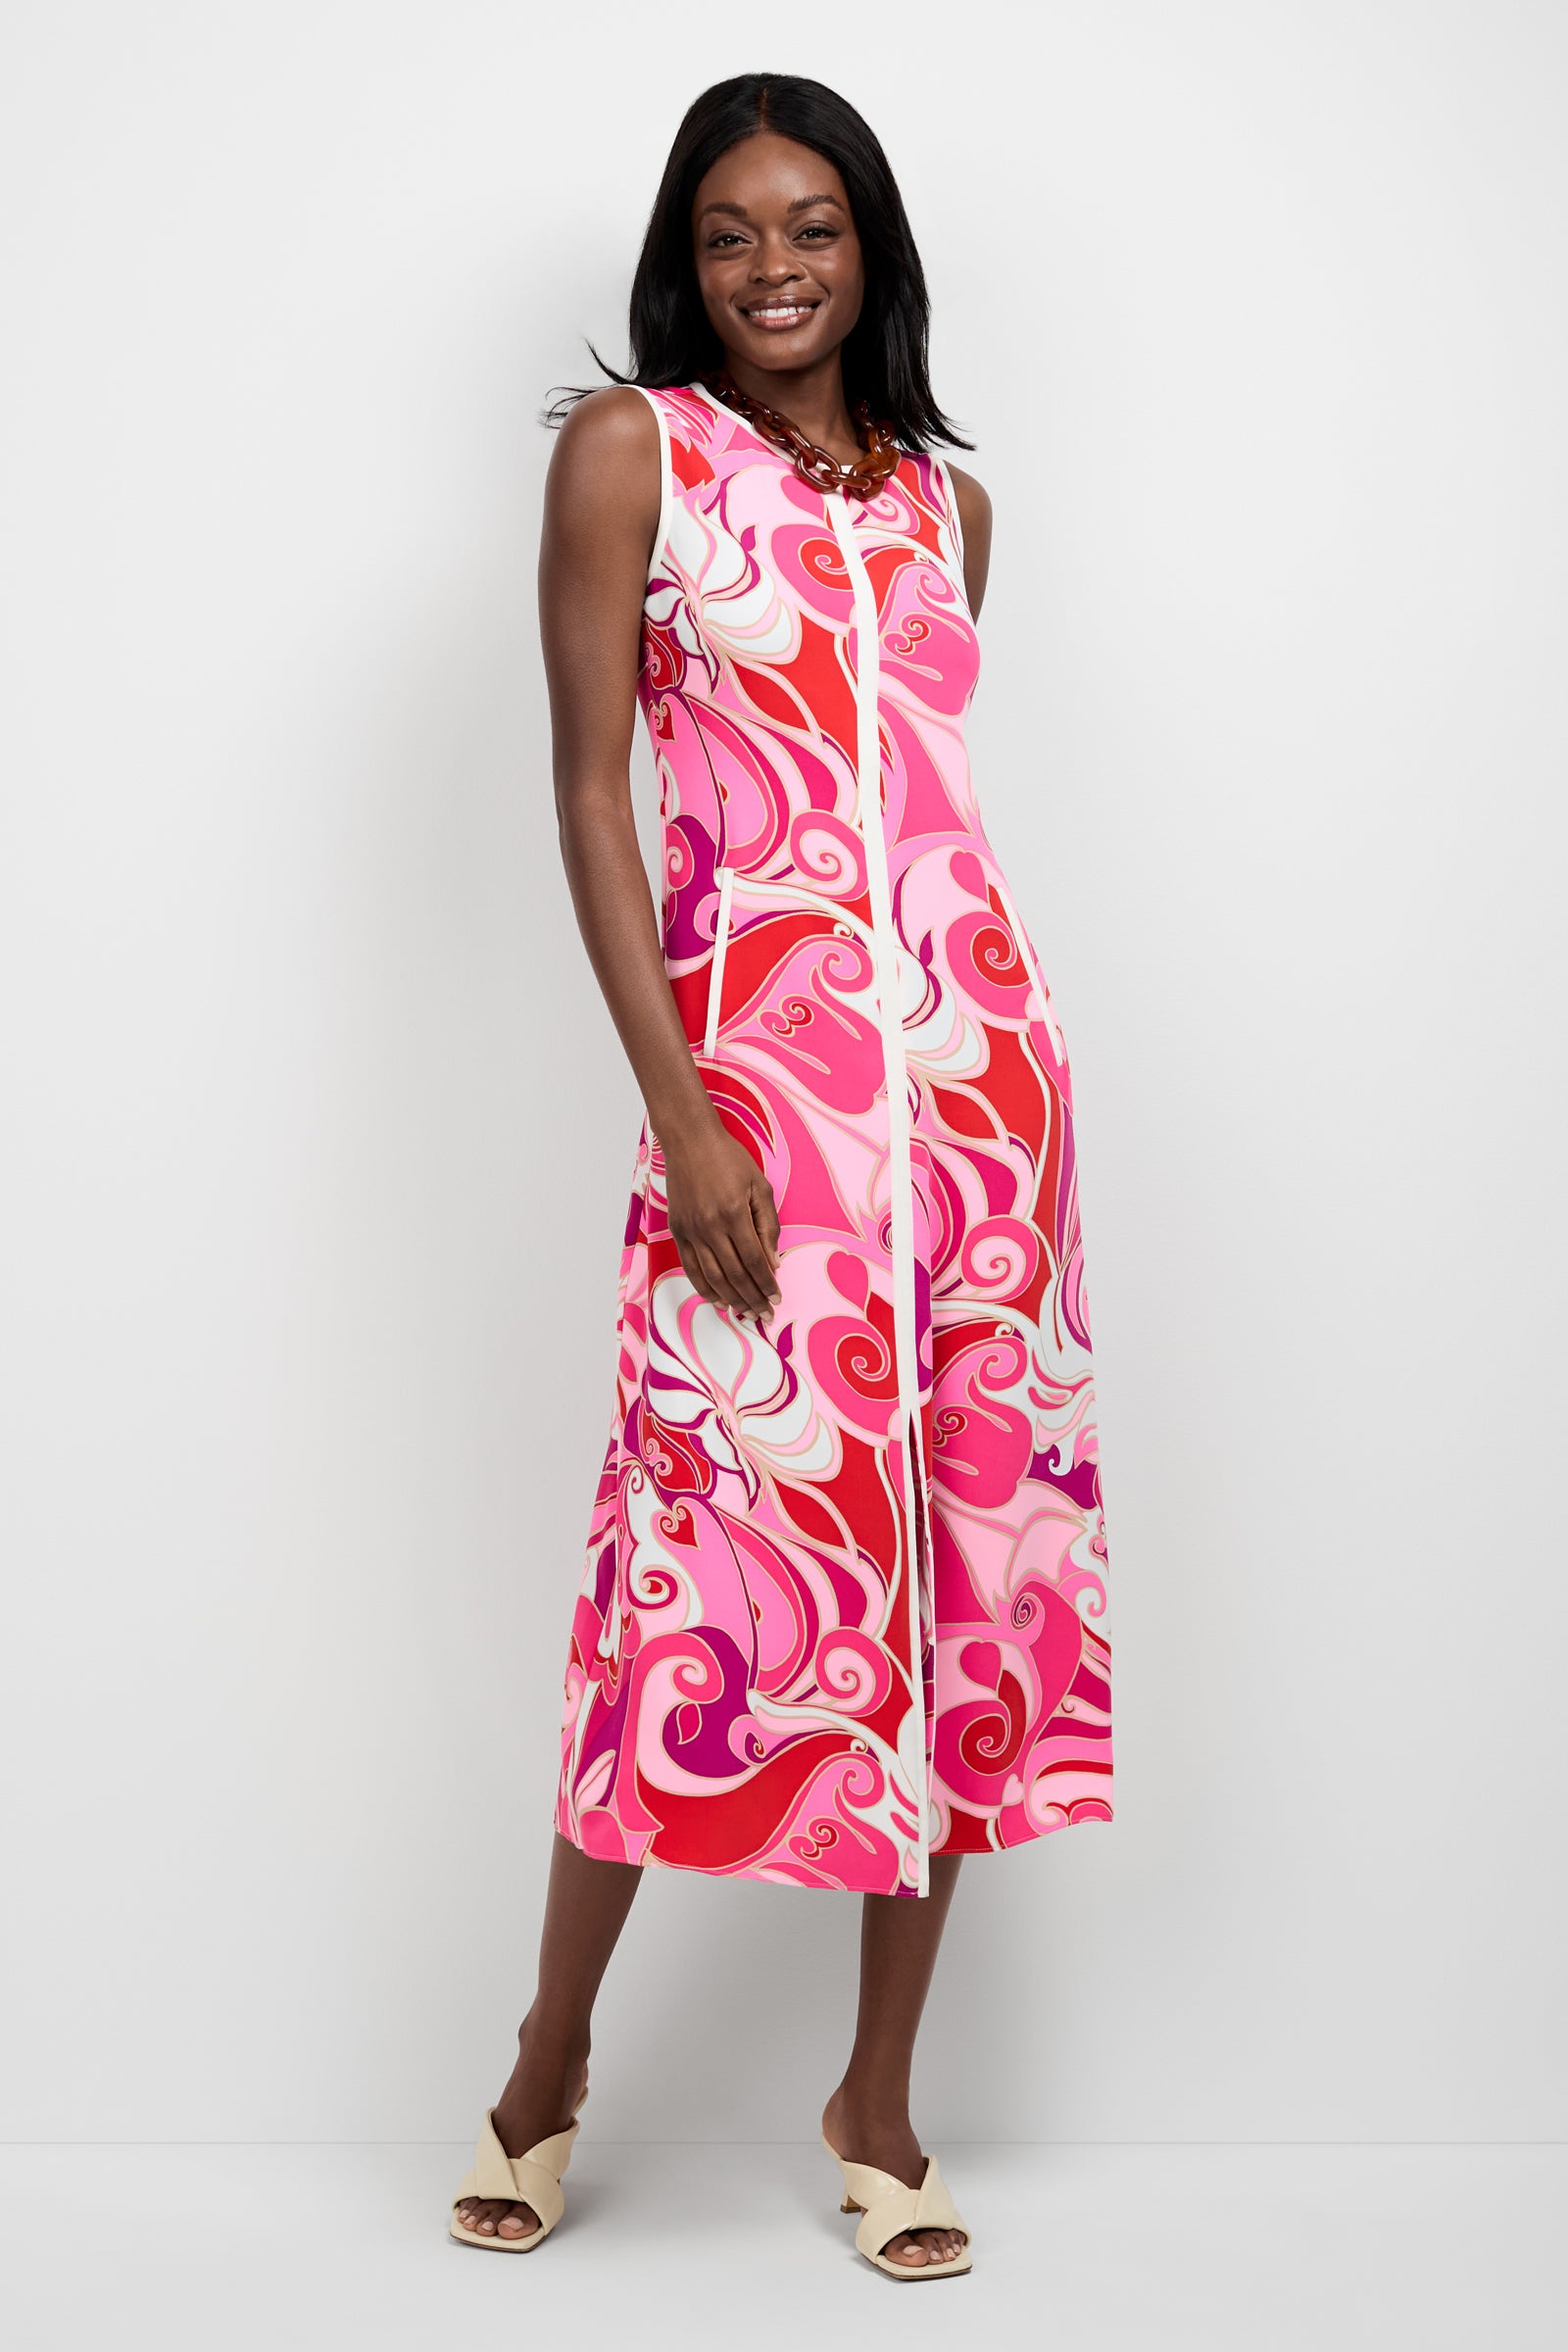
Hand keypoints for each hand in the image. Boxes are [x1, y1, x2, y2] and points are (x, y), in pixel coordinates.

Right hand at [661, 1124, 781, 1323]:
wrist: (689, 1141)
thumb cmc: (729, 1159)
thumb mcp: (760, 1187)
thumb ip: (768, 1226)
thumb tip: (773, 1262)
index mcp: (734, 1214)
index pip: (754, 1261)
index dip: (766, 1284)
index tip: (776, 1298)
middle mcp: (710, 1226)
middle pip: (734, 1275)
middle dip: (752, 1299)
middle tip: (764, 1315)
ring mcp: (691, 1230)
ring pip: (712, 1277)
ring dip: (731, 1299)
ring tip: (745, 1313)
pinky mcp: (678, 1230)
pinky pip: (690, 1268)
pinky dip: (704, 1288)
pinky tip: (718, 1299)